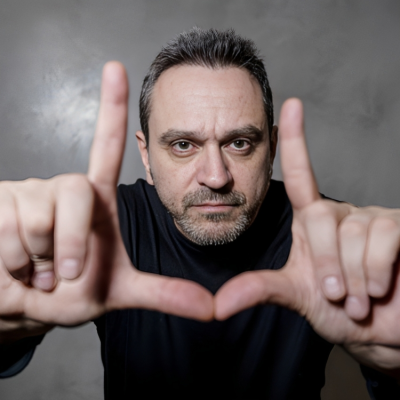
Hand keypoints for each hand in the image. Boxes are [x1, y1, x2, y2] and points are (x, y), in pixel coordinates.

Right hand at [0, 62, 212, 342]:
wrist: (28, 307)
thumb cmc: (71, 291)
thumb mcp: (119, 291)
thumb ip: (163, 293)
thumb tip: (211, 307)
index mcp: (96, 200)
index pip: (106, 147)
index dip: (111, 109)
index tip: (116, 68)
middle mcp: (63, 189)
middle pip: (73, 191)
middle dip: (71, 244)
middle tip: (64, 273)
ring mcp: (28, 195)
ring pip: (37, 218)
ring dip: (40, 260)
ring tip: (40, 270)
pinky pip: (7, 230)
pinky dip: (15, 264)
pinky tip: (16, 268)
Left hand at [215, 99, 399, 373]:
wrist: (377, 328)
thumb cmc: (337, 309)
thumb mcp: (296, 296)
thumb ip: (259, 290)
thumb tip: (217, 304)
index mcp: (311, 221)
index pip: (301, 174)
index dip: (296, 140)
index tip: (291, 104)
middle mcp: (340, 213)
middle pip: (320, 219)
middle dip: (324, 264)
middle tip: (335, 294)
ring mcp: (373, 218)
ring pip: (353, 232)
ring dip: (353, 277)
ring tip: (358, 297)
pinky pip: (384, 238)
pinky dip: (377, 273)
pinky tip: (380, 289)